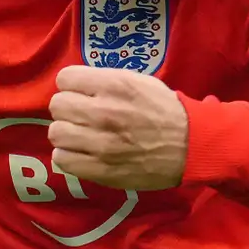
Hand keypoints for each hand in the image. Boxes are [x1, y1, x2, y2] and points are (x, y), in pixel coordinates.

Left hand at [49, 67, 187, 189]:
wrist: (192, 147)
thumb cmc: (166, 112)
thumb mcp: (140, 82)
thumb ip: (107, 81)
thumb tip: (79, 87)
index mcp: (114, 85)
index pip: (64, 79)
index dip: (73, 86)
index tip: (83, 94)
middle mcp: (103, 112)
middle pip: (57, 106)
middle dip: (69, 110)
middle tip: (83, 117)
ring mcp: (100, 143)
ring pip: (56, 133)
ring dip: (67, 134)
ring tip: (83, 137)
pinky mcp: (100, 169)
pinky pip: (62, 159)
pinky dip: (70, 156)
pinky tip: (84, 154)